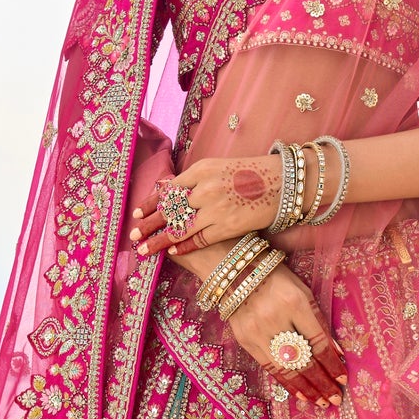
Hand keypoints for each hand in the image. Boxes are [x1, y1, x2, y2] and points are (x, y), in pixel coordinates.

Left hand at [130, 153, 279, 258]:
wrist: (284, 183)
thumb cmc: (252, 174)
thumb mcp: (219, 167)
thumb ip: (193, 179)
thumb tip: (167, 190)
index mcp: (202, 170)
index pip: (168, 190)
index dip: (151, 203)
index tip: (137, 213)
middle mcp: (205, 188)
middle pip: (169, 210)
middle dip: (149, 224)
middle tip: (134, 234)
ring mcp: (215, 209)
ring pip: (179, 228)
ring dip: (159, 240)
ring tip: (144, 249)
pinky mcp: (228, 226)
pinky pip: (199, 239)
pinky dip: (184, 246)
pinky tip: (172, 251)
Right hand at [223, 266, 346, 406]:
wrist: (234, 271)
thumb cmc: (276, 278)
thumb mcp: (302, 291)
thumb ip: (317, 319)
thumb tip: (333, 352)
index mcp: (295, 302)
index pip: (318, 341)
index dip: (332, 363)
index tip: (343, 378)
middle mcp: (276, 318)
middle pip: (303, 359)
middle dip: (322, 382)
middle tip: (336, 399)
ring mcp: (257, 331)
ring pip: (286, 368)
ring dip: (306, 388)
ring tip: (321, 401)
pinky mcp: (245, 340)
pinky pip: (269, 366)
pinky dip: (286, 382)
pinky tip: (300, 393)